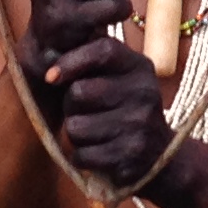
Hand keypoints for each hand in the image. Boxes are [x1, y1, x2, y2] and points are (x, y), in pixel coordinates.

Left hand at [43, 37, 207, 207]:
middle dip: (70, 105)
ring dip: (75, 134)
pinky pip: (82, 154)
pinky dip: (82, 156)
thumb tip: (46, 58)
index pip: (103, 51)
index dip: (71, 61)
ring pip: (75, 127)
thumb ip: (92, 62)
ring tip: (94, 133)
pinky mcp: (130, 155)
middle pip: (79, 92)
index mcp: (140, 67)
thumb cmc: (125, 110)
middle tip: (85, 111)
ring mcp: (139, 124)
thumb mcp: (120, 78)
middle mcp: (144, 92)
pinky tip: (99, 152)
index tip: (51, 77)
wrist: (160, 155)